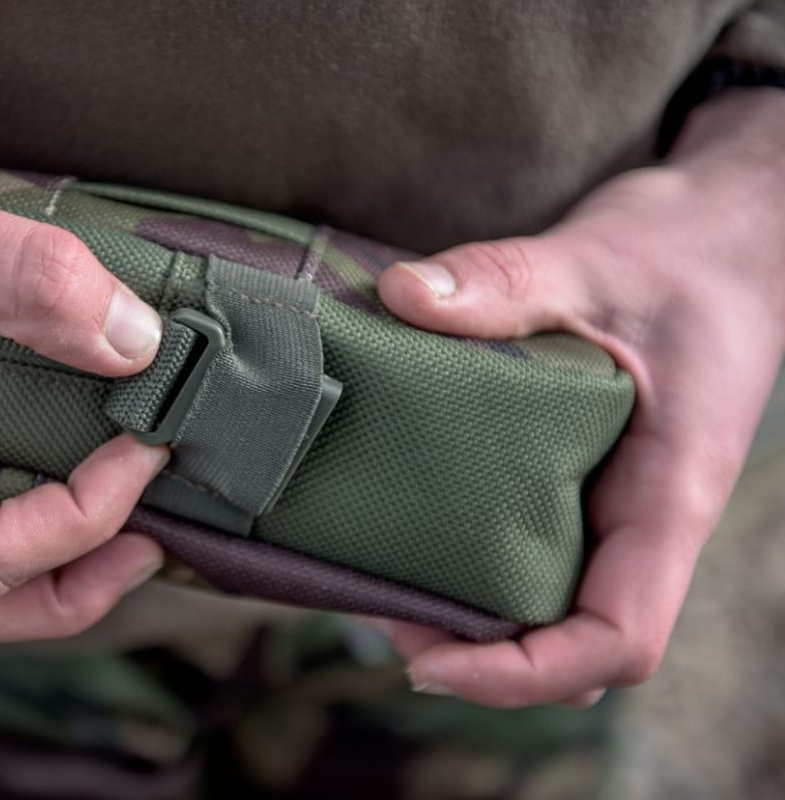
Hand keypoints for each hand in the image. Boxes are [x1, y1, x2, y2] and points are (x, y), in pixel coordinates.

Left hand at [374, 88, 784, 706]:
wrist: (720, 239)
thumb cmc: (679, 257)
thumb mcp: (593, 260)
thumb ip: (506, 279)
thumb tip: (405, 295)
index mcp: (666, 493)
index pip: (619, 636)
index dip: (524, 675)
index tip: (426, 662)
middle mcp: (636, 520)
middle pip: (568, 644)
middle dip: (475, 654)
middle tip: (374, 605)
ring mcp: (606, 505)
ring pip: (546, 607)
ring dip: (464, 616)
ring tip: (373, 575)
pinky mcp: (574, 478)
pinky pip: (526, 549)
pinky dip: (463, 559)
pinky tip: (397, 519)